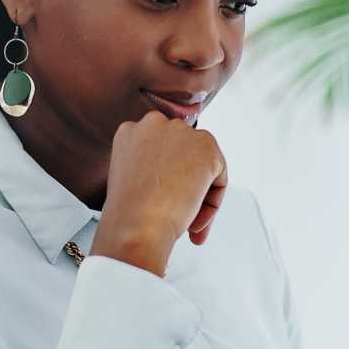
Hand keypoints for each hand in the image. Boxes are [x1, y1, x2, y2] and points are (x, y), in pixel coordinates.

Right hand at [90, 110, 227, 276]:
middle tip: (180, 213)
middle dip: (186, 183)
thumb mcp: (130, 180)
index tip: (164, 202)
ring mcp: (181, 133)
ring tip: (189, 222)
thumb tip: (172, 176)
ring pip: (202, 164)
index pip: (160, 149)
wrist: (137, 226)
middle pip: (182, 153)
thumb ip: (148, 167)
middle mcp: (155, 123)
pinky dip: (212, 203)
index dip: (166, 179)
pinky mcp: (206, 147)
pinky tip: (195, 221)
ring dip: (199, 194)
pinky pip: (219, 177)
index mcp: (131, 131)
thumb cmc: (129, 213)